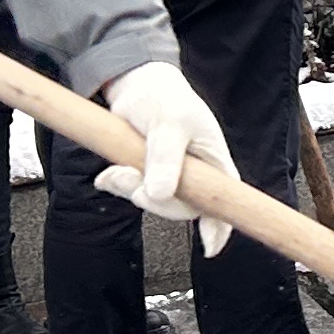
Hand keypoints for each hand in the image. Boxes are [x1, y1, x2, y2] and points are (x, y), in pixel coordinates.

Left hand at [95, 61, 234, 255]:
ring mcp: (173, 178)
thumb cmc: (166, 98)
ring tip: (118, 169)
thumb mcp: (169, 122)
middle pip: (182, 208)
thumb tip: (160, 192)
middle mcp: (198, 177)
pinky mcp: (150, 177)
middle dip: (154, 200)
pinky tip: (108, 175)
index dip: (220, 227)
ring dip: (130, 189)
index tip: (209, 247)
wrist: (139, 86)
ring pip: (155, 201)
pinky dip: (118, 185)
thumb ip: (165, 157)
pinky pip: (135, 192)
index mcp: (215, 165)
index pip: (225, 202)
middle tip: (131, 176)